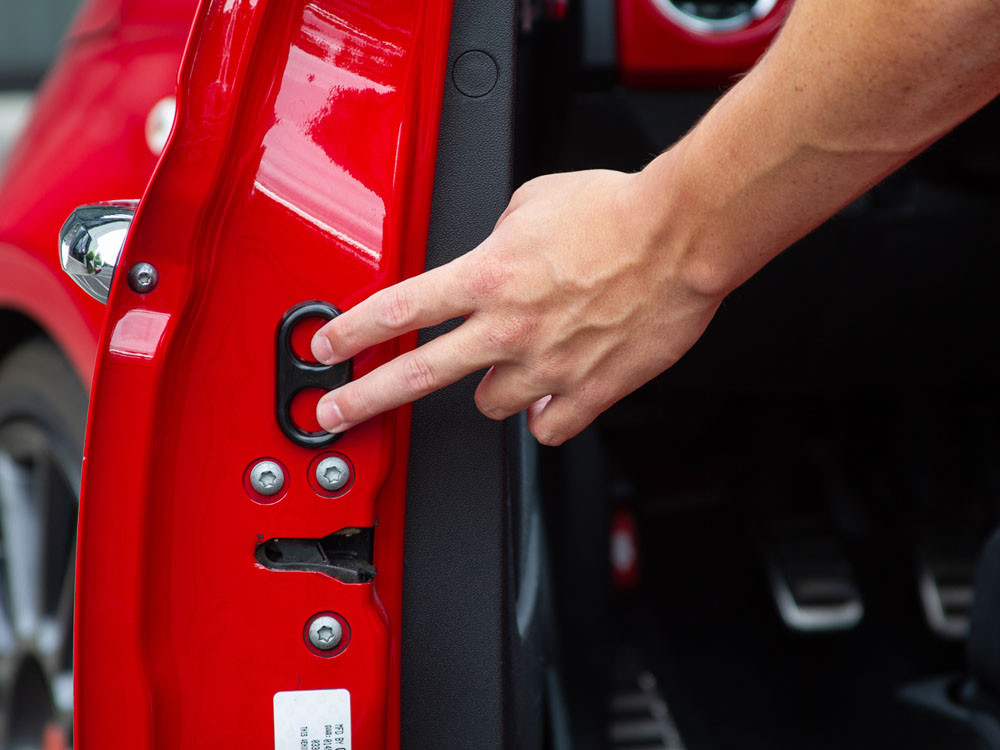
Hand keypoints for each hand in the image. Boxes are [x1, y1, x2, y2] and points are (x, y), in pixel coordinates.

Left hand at [311, 167, 723, 444]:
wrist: (682, 236)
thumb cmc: (617, 211)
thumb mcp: (533, 202)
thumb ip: (497, 239)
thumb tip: (492, 259)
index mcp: (488, 275)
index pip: (399, 310)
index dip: (352, 333)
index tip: (326, 349)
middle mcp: (509, 326)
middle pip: (418, 375)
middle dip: (364, 398)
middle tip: (335, 413)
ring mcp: (547, 366)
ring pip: (491, 404)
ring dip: (495, 386)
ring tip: (518, 362)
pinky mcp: (589, 391)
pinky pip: (547, 427)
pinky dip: (545, 415)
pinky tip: (554, 393)